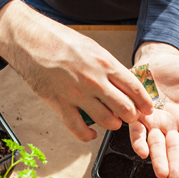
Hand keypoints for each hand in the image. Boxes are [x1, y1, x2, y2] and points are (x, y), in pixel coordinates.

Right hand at [0, 0, 153, 141]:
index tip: (148, 109)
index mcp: (105, 64)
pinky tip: (91, 134)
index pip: (135, 88)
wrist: (30, 41)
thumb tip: (124, 83)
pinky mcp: (60, 105)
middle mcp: (94, 81)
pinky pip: (78, 129)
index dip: (145, 102)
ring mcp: (77, 95)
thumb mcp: (93, 48)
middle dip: (131, 116)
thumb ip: (109, 67)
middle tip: (130, 117)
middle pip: (124, 108)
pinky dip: (87, 136)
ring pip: (106, 121)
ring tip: (112, 121)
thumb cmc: (61, 41)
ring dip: (113, 124)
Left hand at [130, 42, 178, 177]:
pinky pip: (137, 130)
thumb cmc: (177, 71)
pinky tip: (141, 151)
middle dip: (174, 163)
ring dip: (157, 158)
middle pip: (173, 147)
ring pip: (155, 143)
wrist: (155, 59)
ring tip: (161, 173)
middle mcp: (169, 124)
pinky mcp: (137, 114)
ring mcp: (152, 121)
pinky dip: (138, 140)